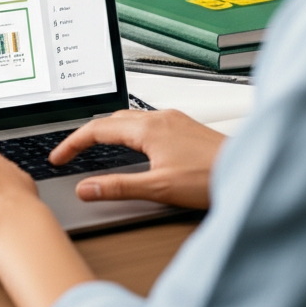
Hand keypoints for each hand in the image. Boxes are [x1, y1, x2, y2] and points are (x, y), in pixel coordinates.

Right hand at [50, 109, 224, 209]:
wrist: (247, 169)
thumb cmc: (210, 178)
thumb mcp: (158, 187)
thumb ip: (118, 188)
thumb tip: (86, 188)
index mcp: (147, 128)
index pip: (97, 129)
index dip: (73, 143)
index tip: (58, 157)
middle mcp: (159, 117)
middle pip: (111, 119)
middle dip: (86, 134)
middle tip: (71, 152)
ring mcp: (173, 119)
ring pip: (129, 118)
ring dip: (107, 130)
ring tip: (94, 146)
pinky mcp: (183, 126)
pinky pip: (145, 121)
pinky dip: (127, 131)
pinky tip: (133, 145)